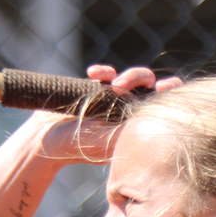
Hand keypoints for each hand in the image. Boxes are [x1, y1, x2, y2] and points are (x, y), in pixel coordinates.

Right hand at [32, 64, 181, 164]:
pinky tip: (93, 73)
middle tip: (124, 86)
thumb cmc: (79, 146)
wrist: (46, 139)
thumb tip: (158, 119)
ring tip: (113, 83)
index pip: (160, 106)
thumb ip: (131, 128)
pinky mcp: (95, 87)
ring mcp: (112, 98)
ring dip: (126, 75)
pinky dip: (103, 70)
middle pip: (148, 85)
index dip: (170, 92)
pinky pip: (106, 72)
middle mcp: (127, 111)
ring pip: (131, 76)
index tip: (169, 85)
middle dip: (141, 79)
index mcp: (136, 126)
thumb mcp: (110, 141)